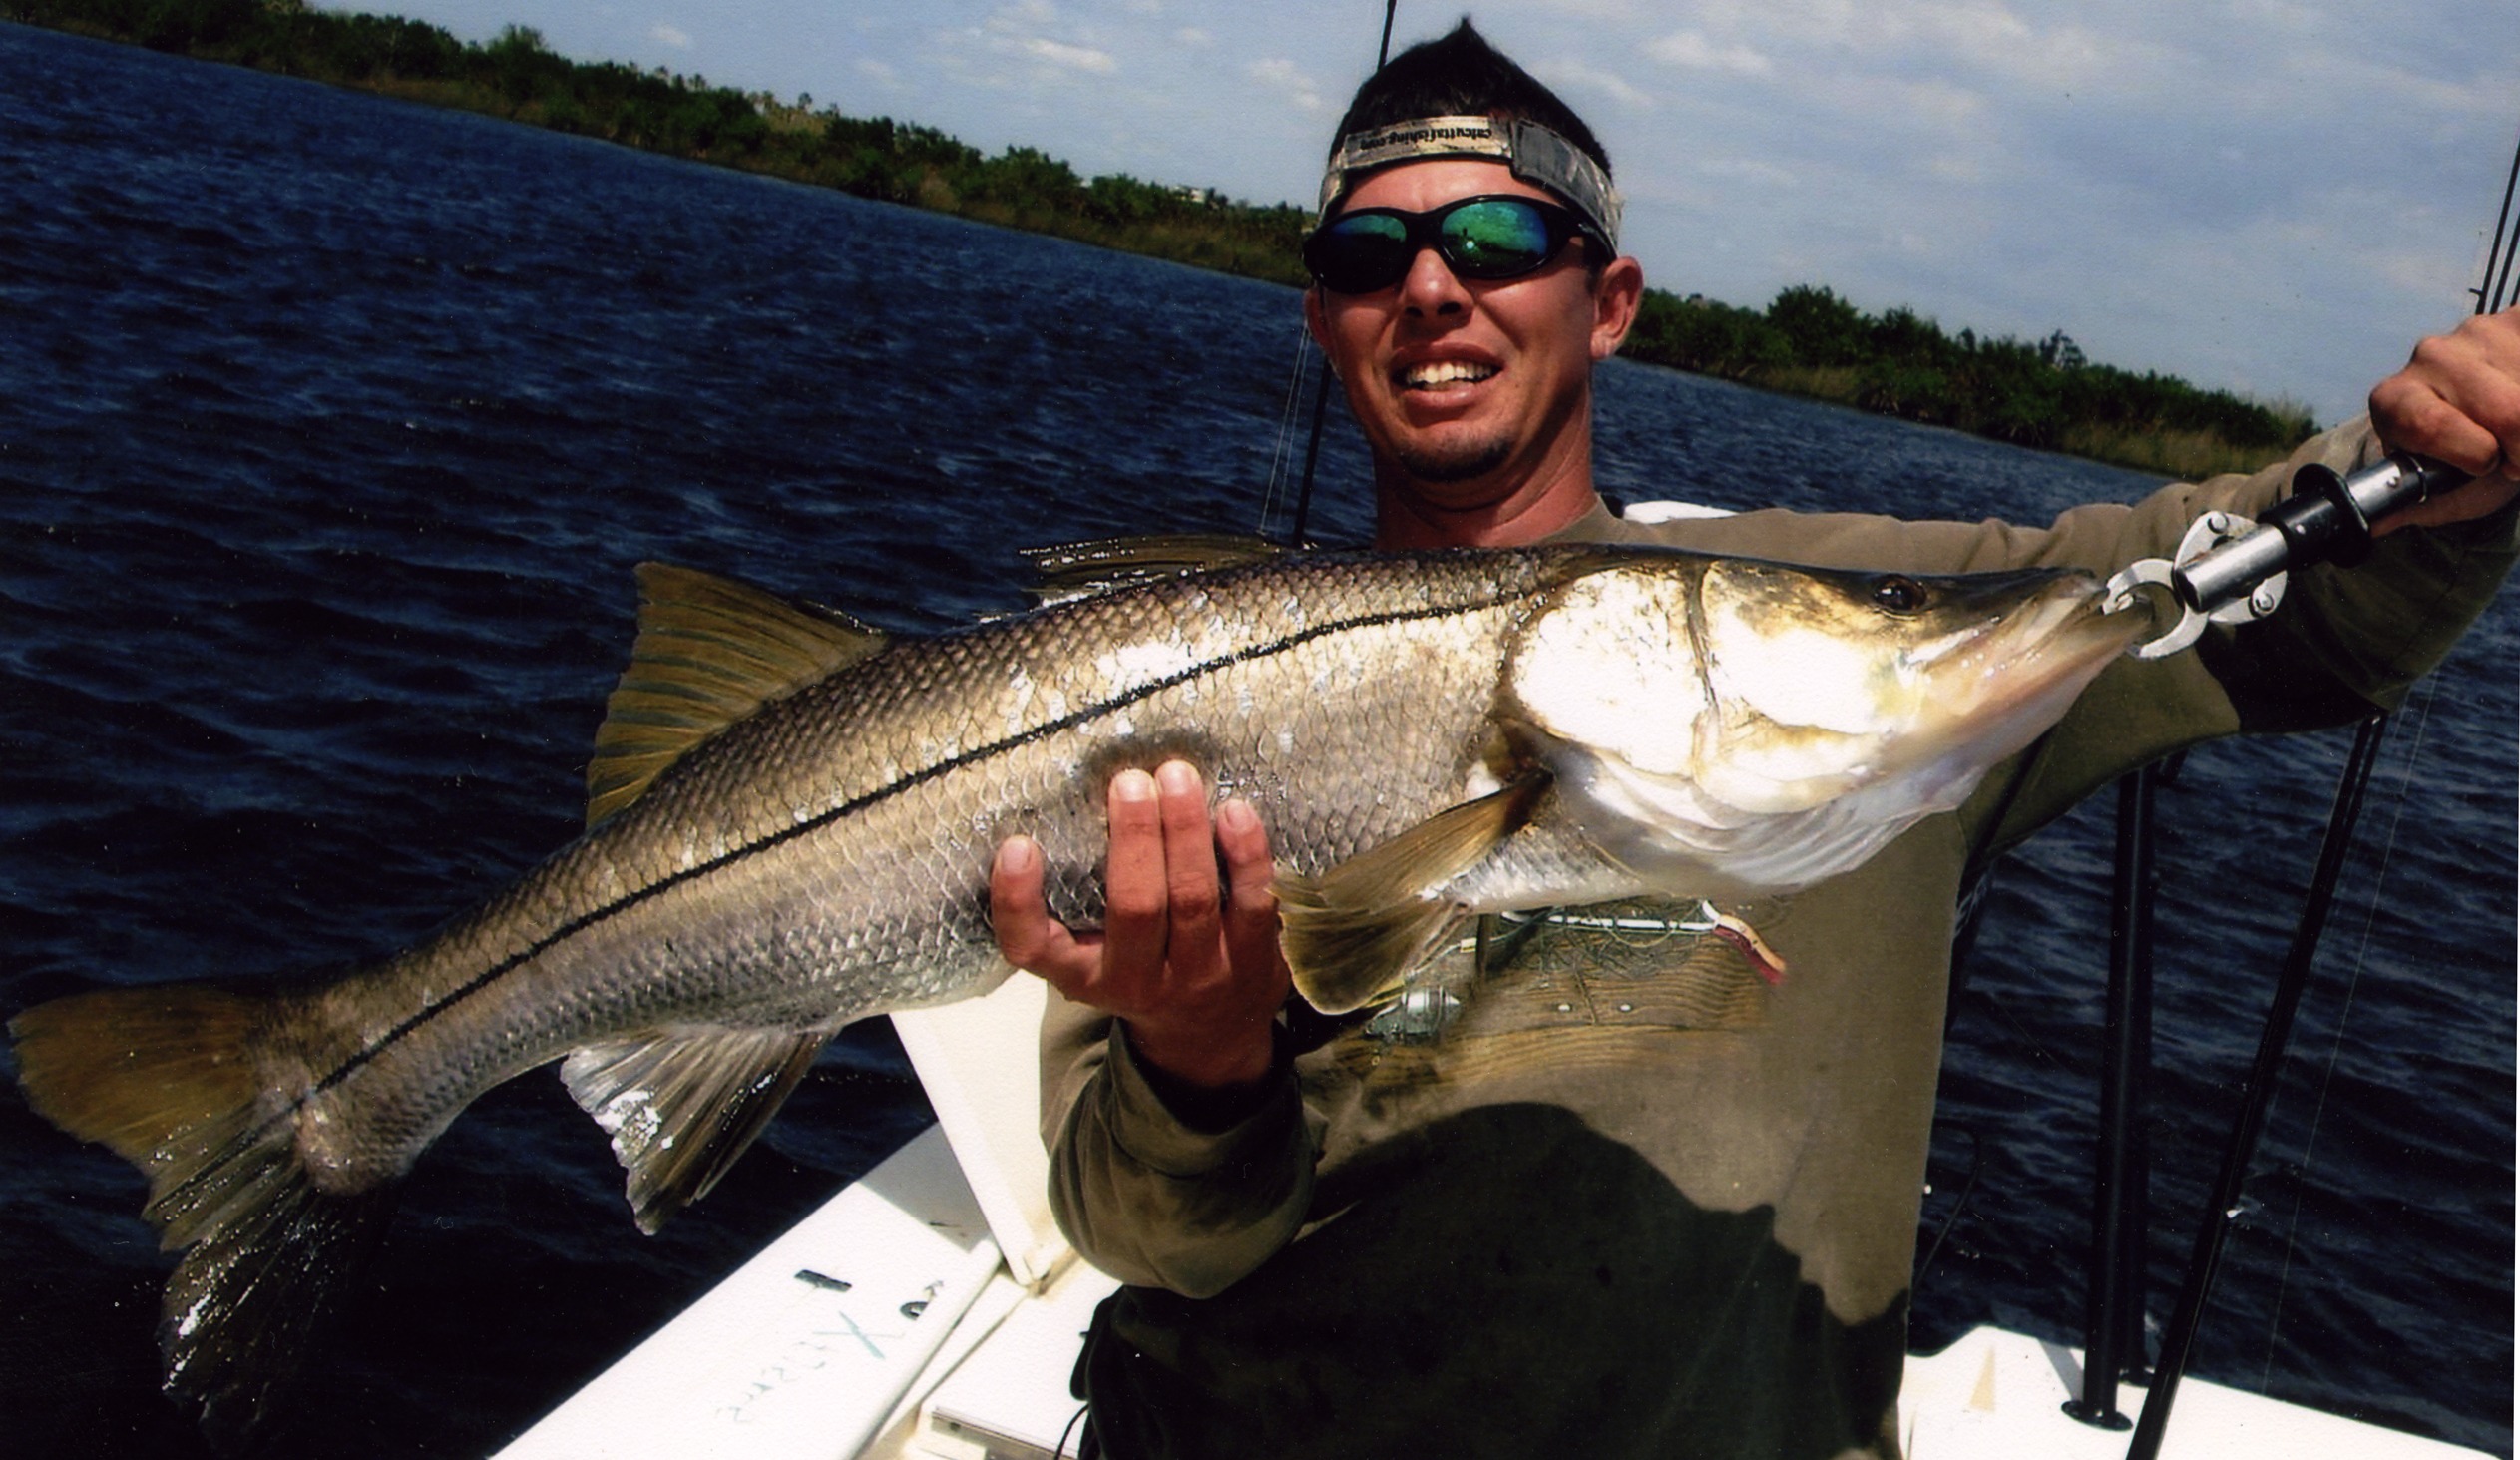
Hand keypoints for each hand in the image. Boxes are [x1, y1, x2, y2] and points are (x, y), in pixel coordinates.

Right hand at [992, 761, 1289, 1091]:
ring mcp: (1202, 974)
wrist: (1207, 1034)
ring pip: (1193, 899)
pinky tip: (1234, 812)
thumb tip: (1061, 805)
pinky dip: (1246, 855)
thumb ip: (1067, 900)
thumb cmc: (1137, 967)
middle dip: (1134, 838)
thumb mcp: (1087, 953)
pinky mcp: (1256, 961)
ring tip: (1177, 778)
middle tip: (1130, 781)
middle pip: (1135, 908)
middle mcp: (1139, 982)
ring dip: (1186, 833)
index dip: (1017, 900)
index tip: (1017, 846)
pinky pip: (1253, 902)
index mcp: (1083, 975)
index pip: (1033, 947)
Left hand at [2368, 306, 2519, 534]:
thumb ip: (2417, 506)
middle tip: (2513, 455)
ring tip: (2518, 431)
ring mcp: (2476, 331)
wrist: (2499, 417)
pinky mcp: (2517, 319)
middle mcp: (2428, 357)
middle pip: (2507, 412)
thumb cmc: (2467, 460)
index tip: (2488, 465)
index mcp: (2394, 400)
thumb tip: (2376, 522)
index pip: (2430, 425)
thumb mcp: (2445, 492)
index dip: (2475, 455)